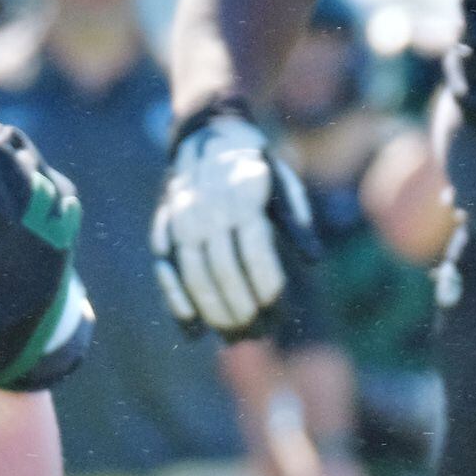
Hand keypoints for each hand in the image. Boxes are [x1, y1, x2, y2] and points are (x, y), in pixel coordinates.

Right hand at [151, 108, 317, 337]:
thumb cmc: (256, 170)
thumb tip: (313, 259)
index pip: (255, 252)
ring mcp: (180, 220)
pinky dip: (177, 302)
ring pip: (193, 274)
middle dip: (242, 308)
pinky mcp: (162, 229)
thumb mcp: (284, 185)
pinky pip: (165, 269)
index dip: (267, 287)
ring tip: (233, 338)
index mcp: (242, 198)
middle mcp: (207, 210)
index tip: (278, 313)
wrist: (208, 138)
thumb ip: (296, 221)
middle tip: (257, 334)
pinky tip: (193, 330)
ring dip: (212, 312)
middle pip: (223, 270)